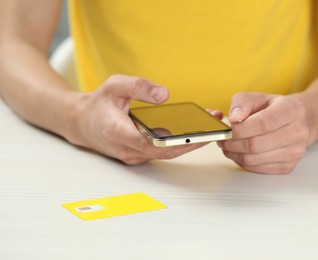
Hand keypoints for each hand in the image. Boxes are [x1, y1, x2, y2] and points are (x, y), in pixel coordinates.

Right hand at [66, 75, 206, 164]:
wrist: (81, 123)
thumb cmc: (98, 104)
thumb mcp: (114, 85)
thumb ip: (139, 87)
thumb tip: (165, 94)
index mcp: (117, 132)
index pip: (150, 143)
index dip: (175, 141)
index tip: (197, 135)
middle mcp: (126, 149)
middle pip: (164, 152)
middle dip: (192, 143)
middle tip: (215, 130)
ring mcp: (133, 156)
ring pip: (165, 154)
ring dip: (189, 144)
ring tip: (211, 128)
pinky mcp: (138, 156)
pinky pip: (161, 152)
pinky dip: (179, 144)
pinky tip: (194, 132)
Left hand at [218, 92, 310, 173]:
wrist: (298, 121)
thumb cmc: (274, 108)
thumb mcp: (258, 97)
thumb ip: (242, 103)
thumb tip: (234, 118)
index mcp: (292, 110)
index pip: (263, 123)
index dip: (240, 129)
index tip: (226, 130)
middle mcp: (298, 132)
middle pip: (256, 145)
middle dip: (232, 143)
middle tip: (222, 139)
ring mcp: (295, 152)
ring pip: (254, 159)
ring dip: (234, 154)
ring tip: (228, 145)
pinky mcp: (288, 166)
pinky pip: (257, 168)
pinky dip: (242, 162)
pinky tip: (239, 152)